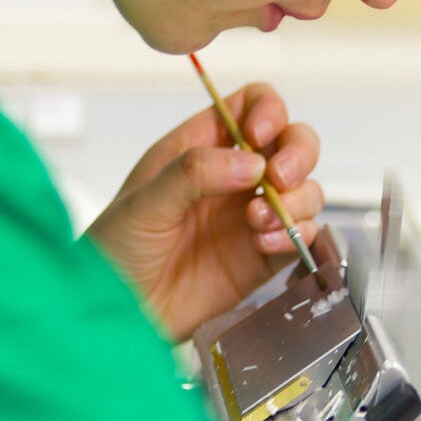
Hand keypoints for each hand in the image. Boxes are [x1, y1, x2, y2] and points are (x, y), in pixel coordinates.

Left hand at [85, 82, 321, 340]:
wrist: (119, 314)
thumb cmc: (115, 252)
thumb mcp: (144, 203)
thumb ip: (194, 173)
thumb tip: (251, 162)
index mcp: (201, 148)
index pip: (252, 105)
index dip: (268, 111)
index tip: (260, 136)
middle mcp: (233, 177)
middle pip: (292, 143)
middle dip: (298, 154)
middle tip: (279, 179)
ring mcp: (252, 216)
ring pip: (304, 189)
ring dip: (296, 200)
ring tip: (259, 223)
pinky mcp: (264, 256)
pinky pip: (301, 234)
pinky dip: (296, 235)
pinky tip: (263, 245)